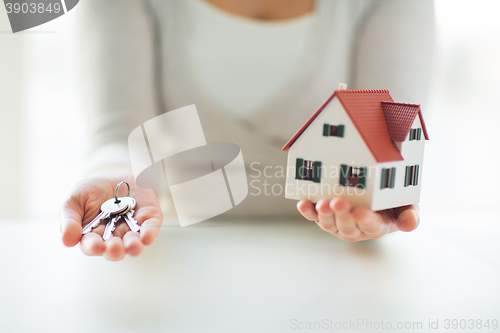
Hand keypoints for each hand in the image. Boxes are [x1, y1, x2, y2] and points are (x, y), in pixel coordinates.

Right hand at [60, 175, 162, 259]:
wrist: (115, 178)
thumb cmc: (91, 192)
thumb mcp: (74, 200)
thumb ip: (69, 220)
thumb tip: (66, 240)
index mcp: (93, 236)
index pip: (92, 246)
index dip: (94, 247)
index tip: (95, 245)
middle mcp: (113, 237)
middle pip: (114, 250)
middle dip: (114, 250)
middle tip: (114, 247)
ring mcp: (132, 230)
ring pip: (134, 244)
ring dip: (133, 247)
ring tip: (132, 245)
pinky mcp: (148, 221)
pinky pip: (150, 229)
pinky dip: (149, 233)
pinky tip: (147, 236)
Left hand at [297, 197, 418, 241]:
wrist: (376, 198)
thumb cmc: (393, 203)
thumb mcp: (407, 207)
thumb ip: (410, 216)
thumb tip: (409, 224)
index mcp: (376, 226)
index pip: (371, 226)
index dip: (365, 220)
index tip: (360, 212)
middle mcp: (355, 228)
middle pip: (347, 224)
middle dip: (342, 214)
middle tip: (338, 202)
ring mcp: (337, 223)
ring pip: (330, 222)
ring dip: (325, 214)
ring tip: (323, 204)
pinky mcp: (324, 216)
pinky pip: (314, 216)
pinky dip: (307, 211)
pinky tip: (303, 204)